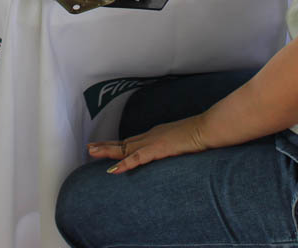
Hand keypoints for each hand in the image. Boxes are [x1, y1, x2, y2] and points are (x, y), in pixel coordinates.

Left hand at [87, 115, 208, 173]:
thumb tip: (172, 151)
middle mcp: (151, 136)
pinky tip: (113, 169)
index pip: (132, 141)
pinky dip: (125, 163)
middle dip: (106, 146)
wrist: (208, 129)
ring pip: (125, 148)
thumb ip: (174, 146)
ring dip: (108, 152)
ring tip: (92, 153)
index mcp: (156, 135)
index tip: (105, 146)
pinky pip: (138, 158)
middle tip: (89, 148)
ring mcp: (153, 142)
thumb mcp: (183, 141)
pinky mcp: (158, 149)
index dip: (117, 144)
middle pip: (124, 143)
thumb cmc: (200, 134)